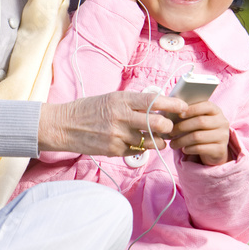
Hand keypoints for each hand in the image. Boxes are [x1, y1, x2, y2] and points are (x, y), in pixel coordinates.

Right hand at [38, 90, 187, 156]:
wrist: (64, 125)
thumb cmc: (88, 109)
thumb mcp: (110, 98)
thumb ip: (132, 103)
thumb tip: (157, 105)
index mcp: (121, 99)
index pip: (154, 100)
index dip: (173, 104)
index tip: (184, 107)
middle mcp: (121, 116)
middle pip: (157, 122)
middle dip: (169, 126)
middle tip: (171, 127)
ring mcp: (118, 135)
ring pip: (151, 141)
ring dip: (160, 142)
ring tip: (160, 140)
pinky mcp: (114, 150)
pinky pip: (137, 150)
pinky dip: (142, 148)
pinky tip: (139, 144)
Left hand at [167, 100, 230, 165]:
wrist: (215, 149)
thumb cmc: (202, 130)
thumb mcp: (198, 119)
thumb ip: (189, 114)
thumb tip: (170, 113)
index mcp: (216, 111)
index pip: (206, 106)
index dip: (192, 109)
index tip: (178, 114)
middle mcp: (222, 122)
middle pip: (200, 122)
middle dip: (182, 127)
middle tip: (170, 132)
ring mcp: (223, 137)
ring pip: (198, 136)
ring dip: (182, 140)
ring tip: (173, 143)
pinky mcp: (220, 150)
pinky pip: (201, 148)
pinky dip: (189, 149)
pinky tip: (184, 149)